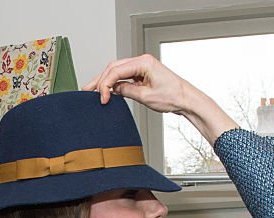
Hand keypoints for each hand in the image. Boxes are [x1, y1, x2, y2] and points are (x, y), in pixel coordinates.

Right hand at [83, 54, 237, 143]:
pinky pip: (123, 76)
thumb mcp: (146, 97)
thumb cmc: (173, 96)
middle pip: (113, 67)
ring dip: (105, 81)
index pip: (116, 70)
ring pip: (116, 71)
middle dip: (100, 80)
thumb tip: (113, 90)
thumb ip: (127, 91)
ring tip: (92, 91)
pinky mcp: (142, 74)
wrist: (185, 99)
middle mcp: (141, 61)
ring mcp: (141, 67)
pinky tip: (107, 91)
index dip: (105, 84)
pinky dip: (114, 83)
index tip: (101, 97)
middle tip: (88, 91)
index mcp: (143, 62)